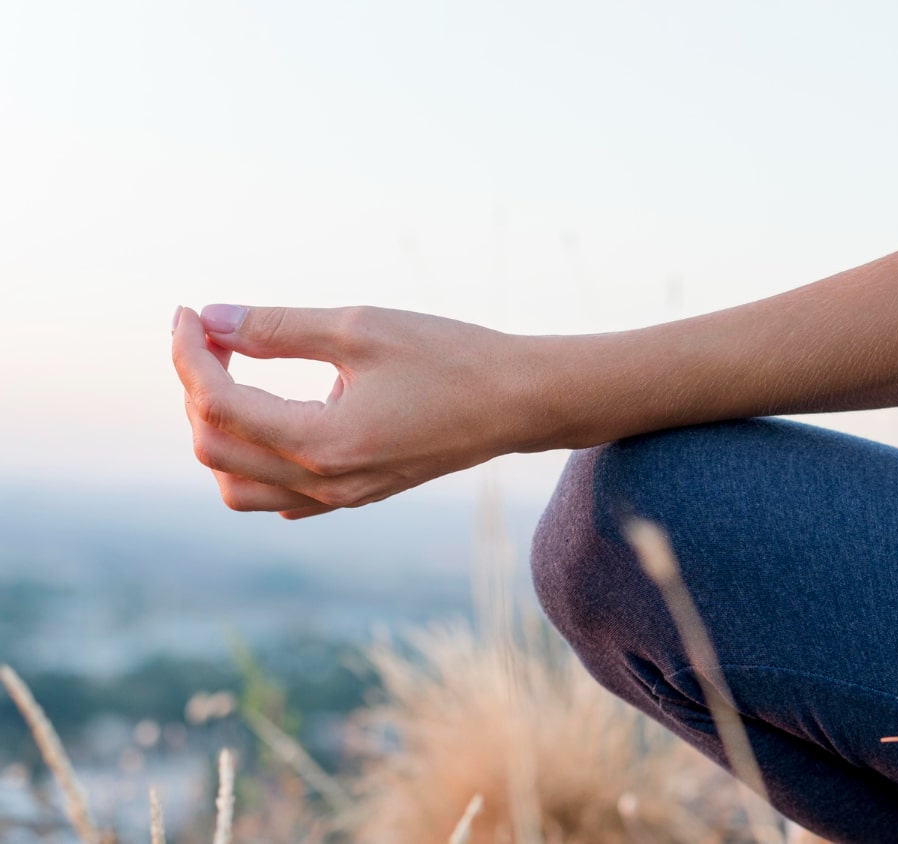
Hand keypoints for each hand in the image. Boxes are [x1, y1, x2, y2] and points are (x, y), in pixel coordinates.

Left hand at [171, 304, 540, 517]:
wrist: (519, 402)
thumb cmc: (451, 357)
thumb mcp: (362, 328)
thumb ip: (279, 326)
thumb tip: (212, 317)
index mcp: (324, 443)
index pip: (219, 404)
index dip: (190, 353)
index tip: (191, 312)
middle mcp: (327, 483)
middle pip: (215, 449)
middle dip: (197, 386)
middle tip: (215, 333)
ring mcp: (341, 497)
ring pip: (238, 486)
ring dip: (218, 432)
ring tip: (235, 376)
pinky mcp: (356, 495)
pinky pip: (277, 497)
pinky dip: (252, 460)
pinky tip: (271, 413)